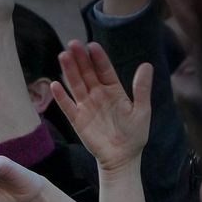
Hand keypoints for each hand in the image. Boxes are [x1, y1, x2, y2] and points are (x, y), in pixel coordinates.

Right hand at [50, 41, 152, 174]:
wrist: (122, 157)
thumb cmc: (135, 134)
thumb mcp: (142, 110)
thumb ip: (141, 88)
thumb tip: (146, 65)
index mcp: (114, 91)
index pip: (104, 70)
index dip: (98, 58)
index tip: (92, 45)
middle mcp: (98, 95)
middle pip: (87, 73)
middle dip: (80, 59)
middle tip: (73, 44)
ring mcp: (86, 106)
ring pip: (76, 85)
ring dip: (69, 71)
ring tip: (63, 55)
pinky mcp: (77, 119)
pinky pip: (67, 106)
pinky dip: (61, 96)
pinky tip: (55, 84)